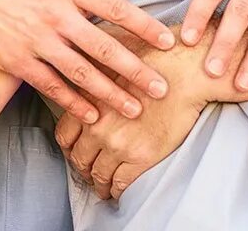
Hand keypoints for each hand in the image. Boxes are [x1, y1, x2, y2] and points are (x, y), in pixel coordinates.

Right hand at [0, 0, 175, 124]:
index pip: (113, 6)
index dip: (143, 25)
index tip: (166, 41)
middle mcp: (53, 13)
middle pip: (104, 46)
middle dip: (136, 70)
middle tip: (161, 87)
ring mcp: (35, 40)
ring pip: (82, 72)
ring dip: (111, 94)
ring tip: (134, 109)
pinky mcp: (16, 60)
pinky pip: (51, 85)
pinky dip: (73, 101)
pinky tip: (92, 114)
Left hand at [55, 34, 208, 199]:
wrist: (184, 71)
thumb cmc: (151, 57)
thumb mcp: (108, 55)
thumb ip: (91, 66)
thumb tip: (79, 63)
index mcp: (86, 102)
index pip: (64, 135)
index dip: (69, 147)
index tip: (75, 151)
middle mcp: (96, 125)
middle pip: (78, 157)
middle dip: (82, 167)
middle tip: (87, 172)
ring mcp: (117, 143)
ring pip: (98, 174)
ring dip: (98, 183)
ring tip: (102, 187)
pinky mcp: (140, 157)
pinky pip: (120, 183)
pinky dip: (116, 191)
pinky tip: (118, 192)